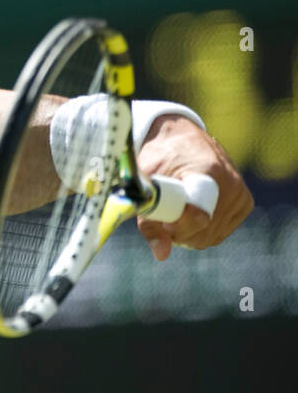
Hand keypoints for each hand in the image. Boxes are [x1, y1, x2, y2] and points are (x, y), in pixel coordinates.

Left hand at [135, 114, 253, 259]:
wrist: (181, 137)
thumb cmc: (160, 156)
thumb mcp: (147, 180)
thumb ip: (149, 216)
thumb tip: (161, 254)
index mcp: (208, 171)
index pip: (201, 213)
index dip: (180, 224)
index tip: (164, 224)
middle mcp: (231, 183)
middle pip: (204, 231)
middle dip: (177, 232)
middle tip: (160, 219)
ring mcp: (240, 194)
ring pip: (211, 237)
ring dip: (186, 234)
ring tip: (170, 215)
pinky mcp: (244, 203)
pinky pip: (219, 233)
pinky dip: (200, 232)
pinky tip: (186, 217)